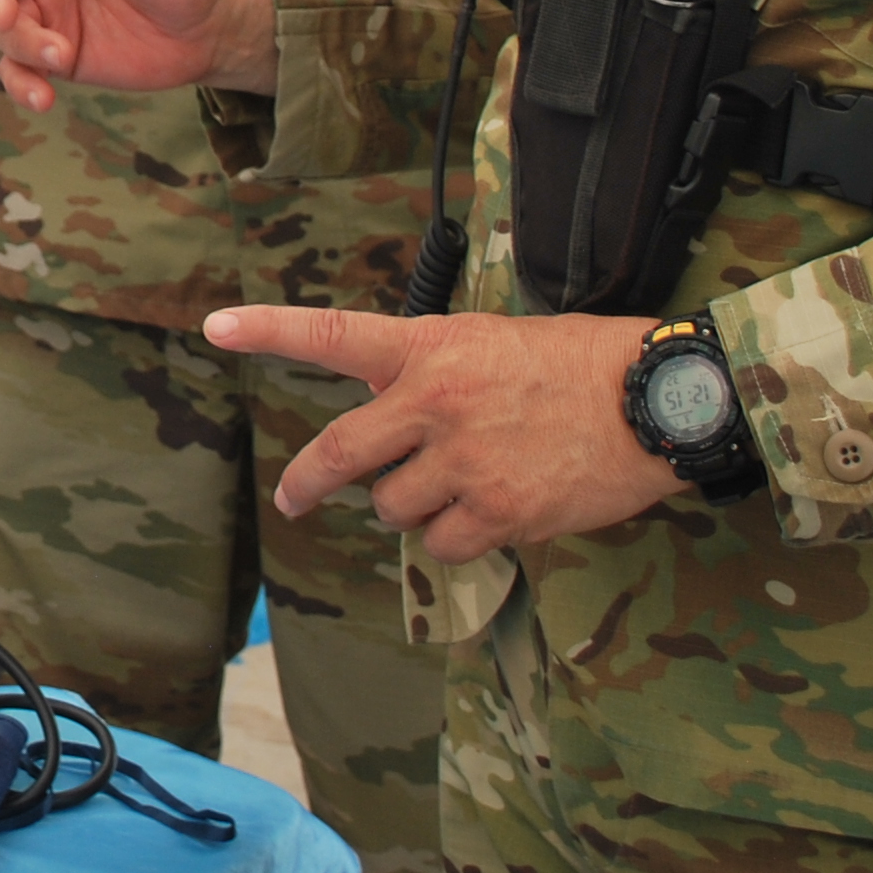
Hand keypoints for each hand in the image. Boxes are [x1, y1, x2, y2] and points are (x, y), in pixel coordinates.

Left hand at [202, 304, 678, 561]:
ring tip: (462, 484)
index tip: (217, 326)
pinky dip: (456, 539)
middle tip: (295, 495)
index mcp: (431, 348)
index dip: (269, 330)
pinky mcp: (498, 514)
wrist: (655, 402)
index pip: (334, 334)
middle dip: (308, 482)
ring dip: (412, 506)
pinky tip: (492, 513)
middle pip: (338, 454)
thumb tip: (393, 418)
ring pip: (392, 508)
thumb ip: (432, 374)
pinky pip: (442, 546)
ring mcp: (463, 462)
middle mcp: (434, 403)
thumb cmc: (579, 365)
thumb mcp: (492, 343)